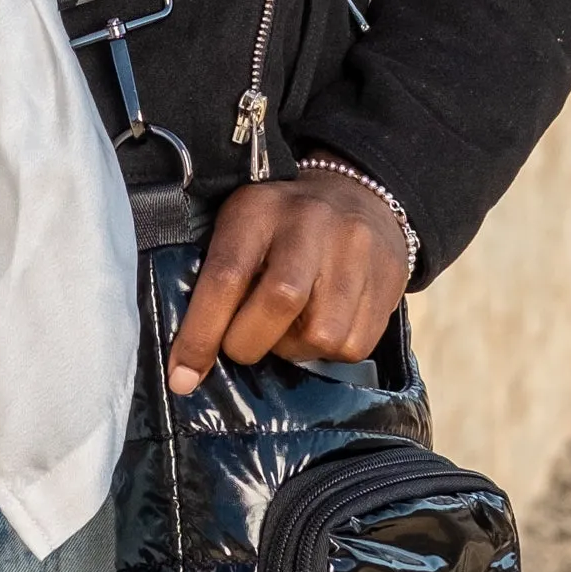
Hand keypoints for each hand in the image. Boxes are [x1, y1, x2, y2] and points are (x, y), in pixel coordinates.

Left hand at [166, 171, 410, 396]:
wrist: (359, 195)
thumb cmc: (280, 225)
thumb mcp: (240, 227)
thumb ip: (216, 278)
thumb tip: (189, 360)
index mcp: (259, 209)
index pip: (225, 275)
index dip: (200, 334)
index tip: (182, 377)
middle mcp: (311, 225)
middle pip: (279, 303)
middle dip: (249, 343)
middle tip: (241, 343)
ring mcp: (355, 252)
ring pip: (320, 334)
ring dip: (292, 349)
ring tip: (287, 328)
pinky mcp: (388, 281)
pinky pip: (354, 346)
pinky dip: (327, 352)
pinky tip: (320, 326)